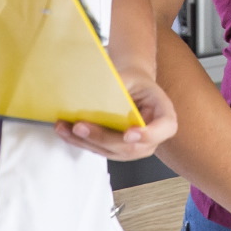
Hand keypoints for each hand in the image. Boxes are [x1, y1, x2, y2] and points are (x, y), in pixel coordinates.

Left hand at [55, 71, 178, 159]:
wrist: (131, 87)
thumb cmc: (134, 81)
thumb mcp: (131, 78)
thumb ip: (118, 90)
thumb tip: (97, 98)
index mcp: (164, 115)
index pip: (164, 128)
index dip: (148, 134)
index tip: (130, 134)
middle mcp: (152, 137)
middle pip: (130, 146)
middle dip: (103, 138)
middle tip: (81, 127)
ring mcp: (134, 148)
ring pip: (111, 152)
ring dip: (86, 141)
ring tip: (66, 128)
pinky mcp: (116, 151)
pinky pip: (99, 150)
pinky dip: (81, 142)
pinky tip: (66, 132)